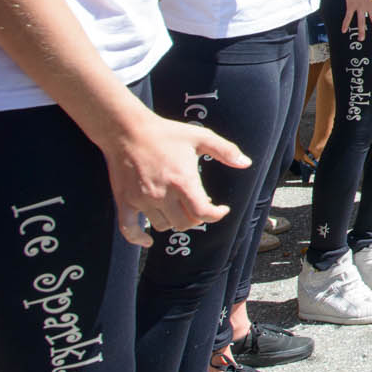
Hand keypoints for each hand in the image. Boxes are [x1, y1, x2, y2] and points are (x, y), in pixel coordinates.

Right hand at [106, 111, 250, 246]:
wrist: (126, 130)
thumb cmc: (166, 133)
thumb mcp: (200, 136)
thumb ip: (225, 150)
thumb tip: (246, 163)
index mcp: (182, 181)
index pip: (202, 213)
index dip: (216, 215)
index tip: (221, 209)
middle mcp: (162, 194)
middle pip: (184, 223)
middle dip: (196, 218)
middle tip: (199, 205)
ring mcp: (141, 200)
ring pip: (162, 226)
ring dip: (174, 222)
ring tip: (178, 209)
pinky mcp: (124, 201)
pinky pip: (129, 229)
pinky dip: (138, 238)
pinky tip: (148, 241)